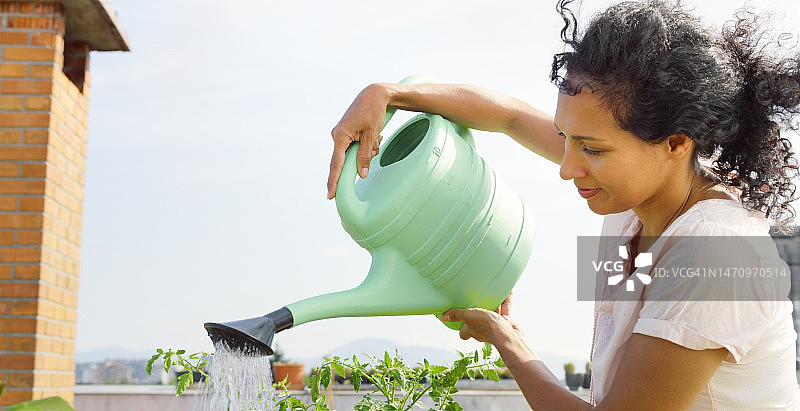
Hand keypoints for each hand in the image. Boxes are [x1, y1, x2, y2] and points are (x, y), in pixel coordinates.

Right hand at [327, 84, 387, 198]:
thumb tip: (362, 174)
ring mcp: (341, 134)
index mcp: (340, 136)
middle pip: (345, 160)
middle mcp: (337, 136)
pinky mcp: (347, 133)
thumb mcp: (371, 135)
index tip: (330, 195)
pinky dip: (366, 145)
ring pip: (353, 153)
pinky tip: (374, 135)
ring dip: (367, 149)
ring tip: (377, 135)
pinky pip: (355, 147)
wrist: (374, 94)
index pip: (336, 164)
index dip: (334, 181)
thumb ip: (365, 155)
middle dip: (360, 159)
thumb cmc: (373, 112)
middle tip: (373, 142)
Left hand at [442, 293, 522, 344]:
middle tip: (476, 305)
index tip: (459, 322)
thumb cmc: (486, 327)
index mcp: (471, 331)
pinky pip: (505, 311)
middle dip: (477, 316)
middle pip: (478, 324)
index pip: (463, 333)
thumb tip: (445, 317)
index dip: (461, 329)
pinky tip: (507, 292)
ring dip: (492, 307)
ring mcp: (495, 328)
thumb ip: (457, 315)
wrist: (507, 333)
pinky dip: (506, 302)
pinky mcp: (506, 324)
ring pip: (492, 316)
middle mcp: (482, 331)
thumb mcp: (468, 316)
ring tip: (491, 296)